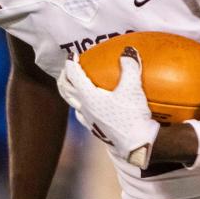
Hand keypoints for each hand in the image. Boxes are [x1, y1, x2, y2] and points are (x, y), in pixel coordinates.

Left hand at [57, 47, 159, 167]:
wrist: (135, 146)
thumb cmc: (132, 117)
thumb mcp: (133, 89)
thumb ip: (130, 68)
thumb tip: (127, 52)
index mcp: (88, 96)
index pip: (74, 75)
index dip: (71, 63)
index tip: (73, 55)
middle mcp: (84, 108)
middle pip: (65, 90)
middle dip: (64, 77)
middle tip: (68, 68)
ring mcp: (88, 120)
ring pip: (71, 103)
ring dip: (70, 91)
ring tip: (74, 85)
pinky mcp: (95, 129)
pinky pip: (82, 114)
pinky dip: (82, 105)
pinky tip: (90, 105)